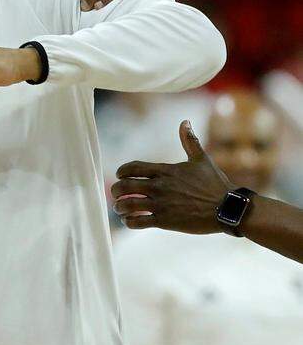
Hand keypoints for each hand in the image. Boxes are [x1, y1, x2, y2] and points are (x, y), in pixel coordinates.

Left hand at [112, 120, 235, 233]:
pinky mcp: (165, 221)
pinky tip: (131, 221)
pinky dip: (129, 221)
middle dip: (116, 190)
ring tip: (120, 209)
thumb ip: (189, 141)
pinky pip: (138, 222)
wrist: (228, 208)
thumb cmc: (215, 184)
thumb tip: (185, 122)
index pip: (132, 168)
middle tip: (116, 194)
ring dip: (119, 207)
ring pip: (128, 205)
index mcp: (166, 171)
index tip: (120, 176)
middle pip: (124, 186)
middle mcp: (160, 186)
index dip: (121, 172)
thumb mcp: (202, 159)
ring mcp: (162, 204)